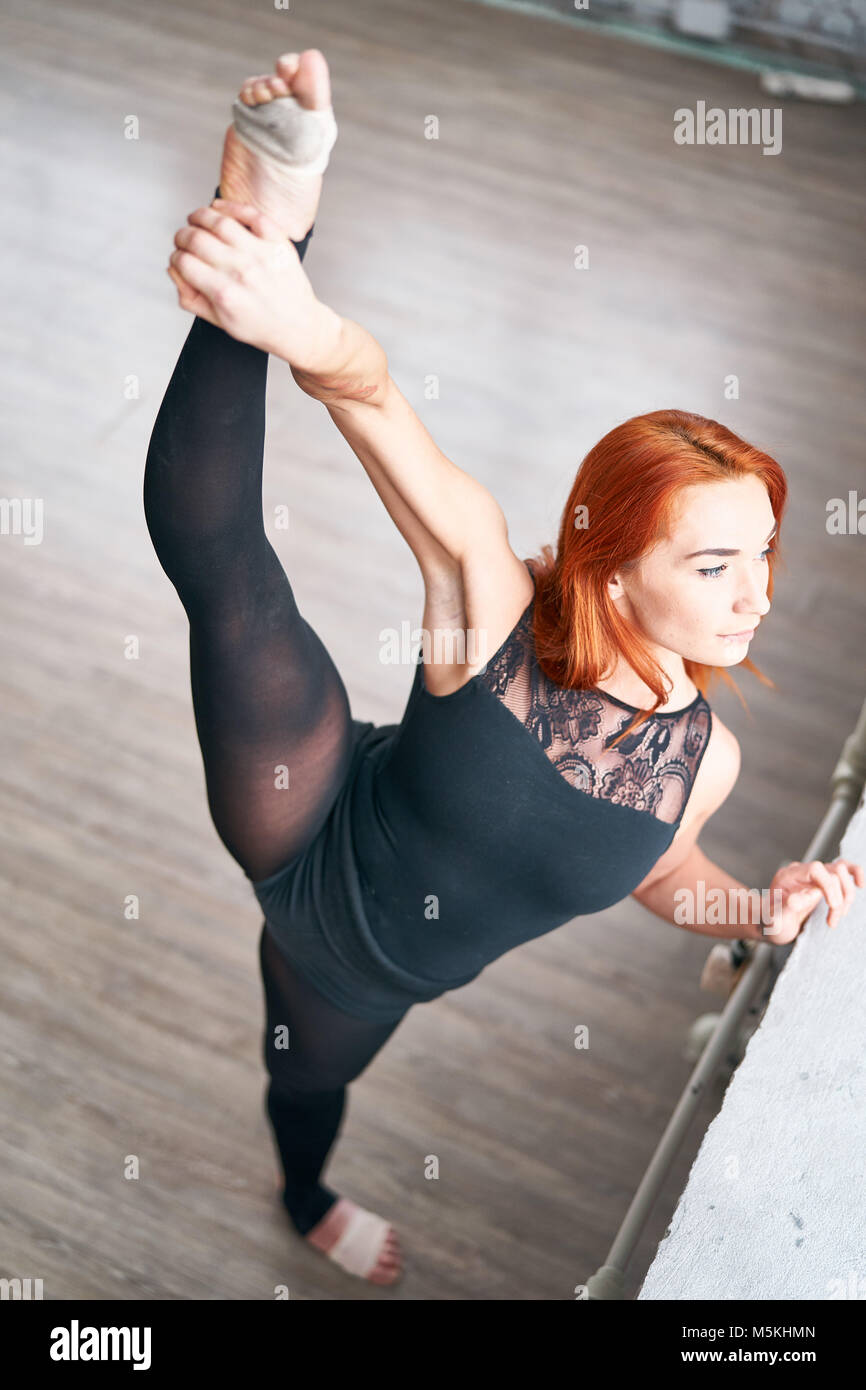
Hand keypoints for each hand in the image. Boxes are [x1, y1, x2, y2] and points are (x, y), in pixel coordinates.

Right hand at [166, 199, 337, 367]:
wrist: (298, 327)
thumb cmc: (260, 326)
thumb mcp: (219, 321)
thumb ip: (190, 297)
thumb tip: (174, 268)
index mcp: (224, 294)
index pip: (183, 262)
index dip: (175, 257)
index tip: (178, 257)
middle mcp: (241, 272)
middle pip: (196, 238)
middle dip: (182, 236)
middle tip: (183, 238)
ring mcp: (261, 254)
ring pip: (218, 221)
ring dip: (199, 216)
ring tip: (195, 219)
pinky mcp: (277, 242)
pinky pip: (250, 214)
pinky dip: (230, 206)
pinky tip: (218, 208)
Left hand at [760, 857, 863, 943]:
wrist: (772, 925)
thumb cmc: (772, 923)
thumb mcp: (774, 921)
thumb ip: (787, 907)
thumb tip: (805, 896)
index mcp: (787, 876)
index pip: (814, 869)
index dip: (829, 886)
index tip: (833, 906)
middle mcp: (802, 872)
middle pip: (832, 872)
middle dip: (838, 898)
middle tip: (832, 921)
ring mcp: (814, 876)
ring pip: (841, 871)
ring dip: (847, 895)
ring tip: (838, 915)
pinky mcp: (824, 882)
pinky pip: (843, 870)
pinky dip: (855, 874)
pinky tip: (861, 884)